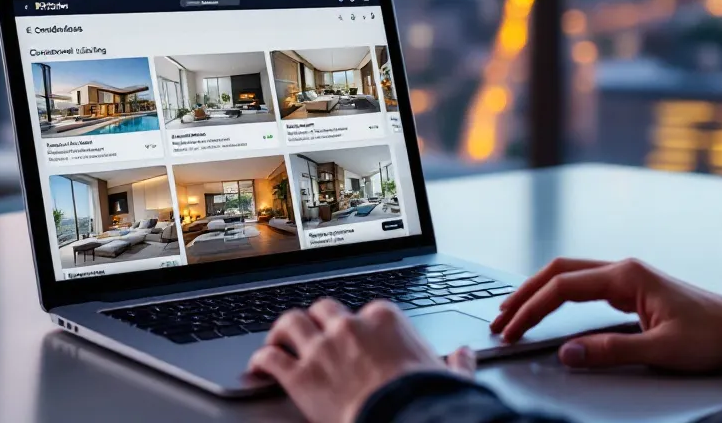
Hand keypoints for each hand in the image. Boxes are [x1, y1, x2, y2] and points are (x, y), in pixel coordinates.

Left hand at [247, 299, 475, 422]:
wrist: (404, 418)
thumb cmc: (424, 398)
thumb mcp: (449, 375)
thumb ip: (456, 362)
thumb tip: (464, 357)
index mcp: (384, 319)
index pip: (364, 311)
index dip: (357, 325)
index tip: (356, 336)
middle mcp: (349, 326)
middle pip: (323, 310)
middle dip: (318, 321)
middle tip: (314, 332)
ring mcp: (321, 348)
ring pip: (290, 323)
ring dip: (282, 331)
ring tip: (277, 338)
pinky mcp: (300, 375)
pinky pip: (271, 358)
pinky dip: (261, 360)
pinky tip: (258, 366)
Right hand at [491, 258, 721, 372]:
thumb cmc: (712, 335)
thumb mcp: (661, 351)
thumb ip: (612, 351)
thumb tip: (569, 353)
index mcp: (627, 275)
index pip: (563, 287)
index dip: (531, 309)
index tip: (511, 330)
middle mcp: (624, 269)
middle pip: (558, 272)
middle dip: (524, 294)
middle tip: (499, 319)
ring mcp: (627, 277)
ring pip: (569, 275)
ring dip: (538, 292)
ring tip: (513, 313)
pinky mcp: (632, 289)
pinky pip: (583, 285)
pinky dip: (558, 296)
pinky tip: (548, 309)